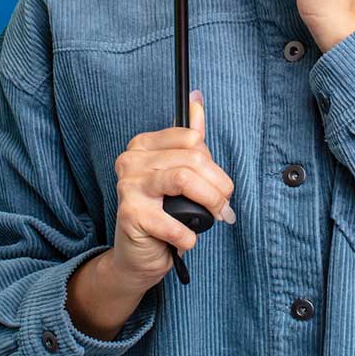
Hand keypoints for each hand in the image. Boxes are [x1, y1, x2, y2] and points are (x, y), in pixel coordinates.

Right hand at [110, 91, 234, 289]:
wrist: (136, 257)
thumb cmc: (161, 214)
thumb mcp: (176, 172)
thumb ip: (188, 137)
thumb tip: (197, 99)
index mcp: (143, 144)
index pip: (191, 139)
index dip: (212, 165)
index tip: (218, 185)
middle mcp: (131, 159)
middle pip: (192, 159)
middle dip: (218, 186)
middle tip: (226, 207)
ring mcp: (128, 185)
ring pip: (184, 179)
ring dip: (211, 204)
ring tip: (217, 218)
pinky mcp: (130, 214)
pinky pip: (174, 222)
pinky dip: (189, 235)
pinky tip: (187, 239)